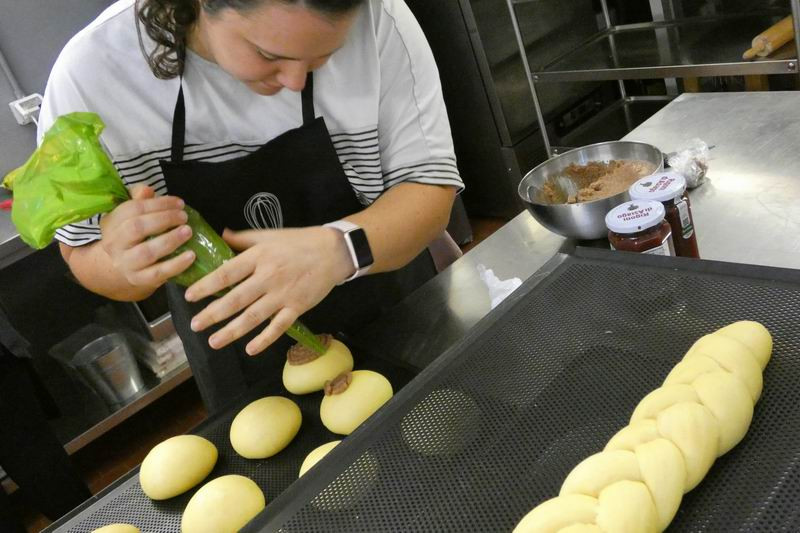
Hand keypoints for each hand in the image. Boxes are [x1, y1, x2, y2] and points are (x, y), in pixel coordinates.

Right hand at [99, 185, 194, 291]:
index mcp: (111, 224)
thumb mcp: (130, 216)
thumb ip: (139, 199)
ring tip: (188, 231)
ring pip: (147, 252)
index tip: (179, 203)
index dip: (158, 204)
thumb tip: (148, 190)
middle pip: (137, 228)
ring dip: (170, 240)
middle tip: (183, 217)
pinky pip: (158, 273)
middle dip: (164, 219)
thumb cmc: (133, 236)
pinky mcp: (139, 280)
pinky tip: (191, 255)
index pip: (132, 209)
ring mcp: (126, 264)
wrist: (122, 268)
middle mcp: (115, 244)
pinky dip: (176, 265)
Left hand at [184, 226, 353, 354]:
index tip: (190, 296)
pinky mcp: (298, 307)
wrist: (334, 251)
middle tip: (195, 325)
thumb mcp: (269, 235)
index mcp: (259, 256)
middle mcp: (269, 277)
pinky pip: (279, 326)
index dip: (207, 286)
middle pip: (236, 299)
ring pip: (254, 317)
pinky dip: (265, 339)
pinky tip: (250, 349)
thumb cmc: (299, 241)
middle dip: (213, 314)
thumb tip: (220, 235)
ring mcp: (283, 295)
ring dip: (232, 331)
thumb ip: (243, 238)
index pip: (227, 273)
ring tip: (214, 341)